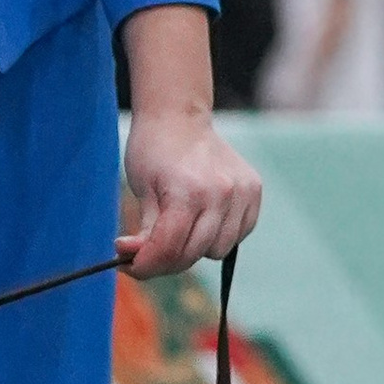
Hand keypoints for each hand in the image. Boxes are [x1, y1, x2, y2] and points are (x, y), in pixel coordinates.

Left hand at [121, 106, 260, 277]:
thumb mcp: (141, 190)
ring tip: (178, 229)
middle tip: (147, 252)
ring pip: (218, 250)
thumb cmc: (153, 150)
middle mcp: (222, 193)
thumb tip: (133, 260)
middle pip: (193, 254)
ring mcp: (242, 192)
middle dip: (166, 261)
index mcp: (188, 191)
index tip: (129, 266)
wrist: (179, 117)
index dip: (145, 265)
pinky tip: (202, 219)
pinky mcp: (254, 191)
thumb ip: (145, 230)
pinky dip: (218, 235)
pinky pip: (238, 234)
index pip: (169, 248)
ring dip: (195, 249)